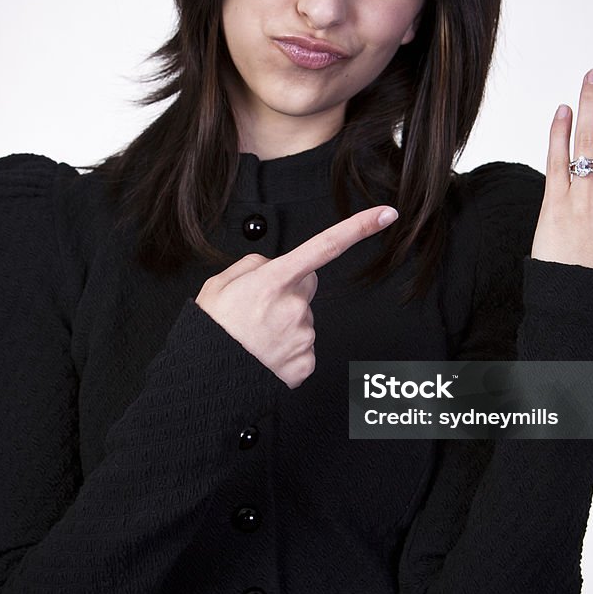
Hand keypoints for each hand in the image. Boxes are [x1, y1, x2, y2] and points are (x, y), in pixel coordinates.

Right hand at [196, 206, 398, 387]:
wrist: (206, 378)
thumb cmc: (212, 331)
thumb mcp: (220, 283)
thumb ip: (253, 264)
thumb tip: (272, 266)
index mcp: (275, 280)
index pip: (326, 246)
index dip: (359, 228)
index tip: (385, 215)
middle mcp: (295, 306)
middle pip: (307, 285)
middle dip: (289, 290)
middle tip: (259, 308)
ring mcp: (304, 336)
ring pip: (304, 318)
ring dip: (285, 323)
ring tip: (256, 335)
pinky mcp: (306, 362)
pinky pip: (303, 347)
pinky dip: (287, 349)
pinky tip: (266, 353)